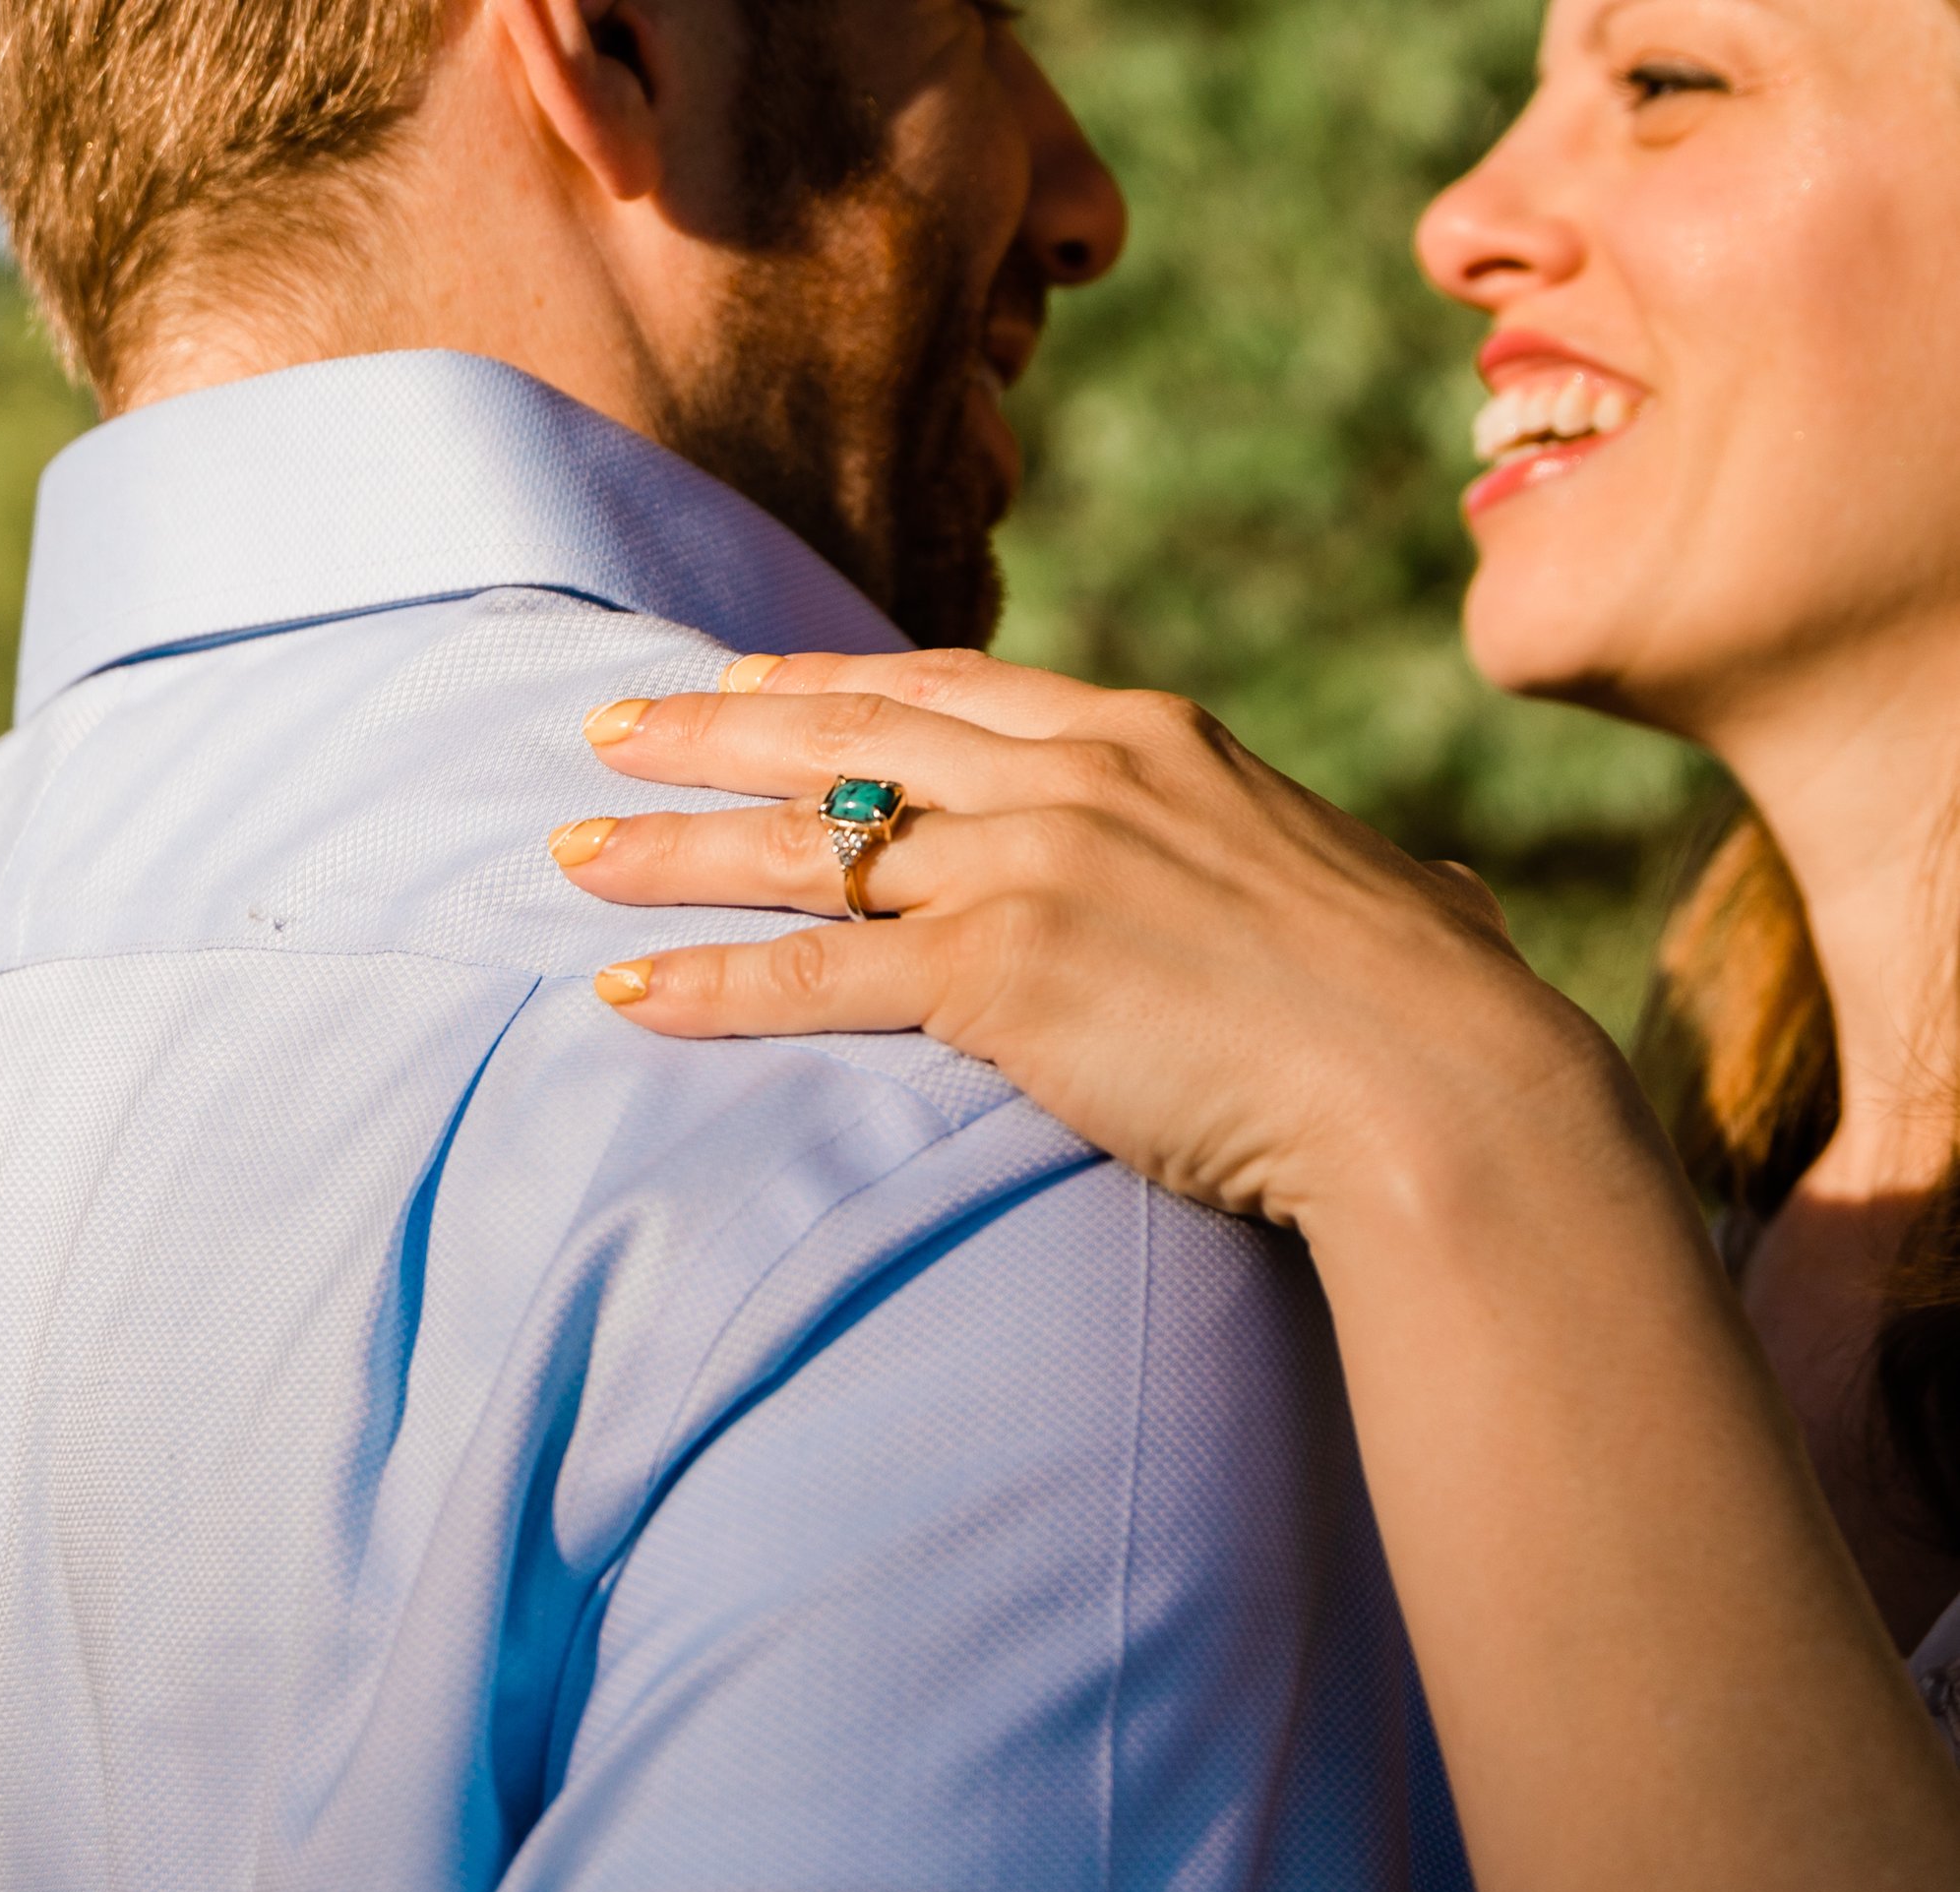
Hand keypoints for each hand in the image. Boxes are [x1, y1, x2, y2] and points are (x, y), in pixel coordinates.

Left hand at [554, 649, 1601, 1232]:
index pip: (947, 686)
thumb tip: (1447, 895)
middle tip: (602, 726)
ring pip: (808, 845)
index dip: (826, 680)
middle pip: (846, 736)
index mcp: (1149, 737)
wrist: (1448, 1087)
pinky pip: (820, 978)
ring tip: (569, 856)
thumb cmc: (1433, 1009)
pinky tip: (629, 994)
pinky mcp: (1004, 975)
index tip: (739, 677)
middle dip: (709, 730)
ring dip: (673, 849)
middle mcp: (1073, 775)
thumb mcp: (1386, 899)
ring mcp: (1032, 865)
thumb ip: (1366, 878)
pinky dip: (715, 986)